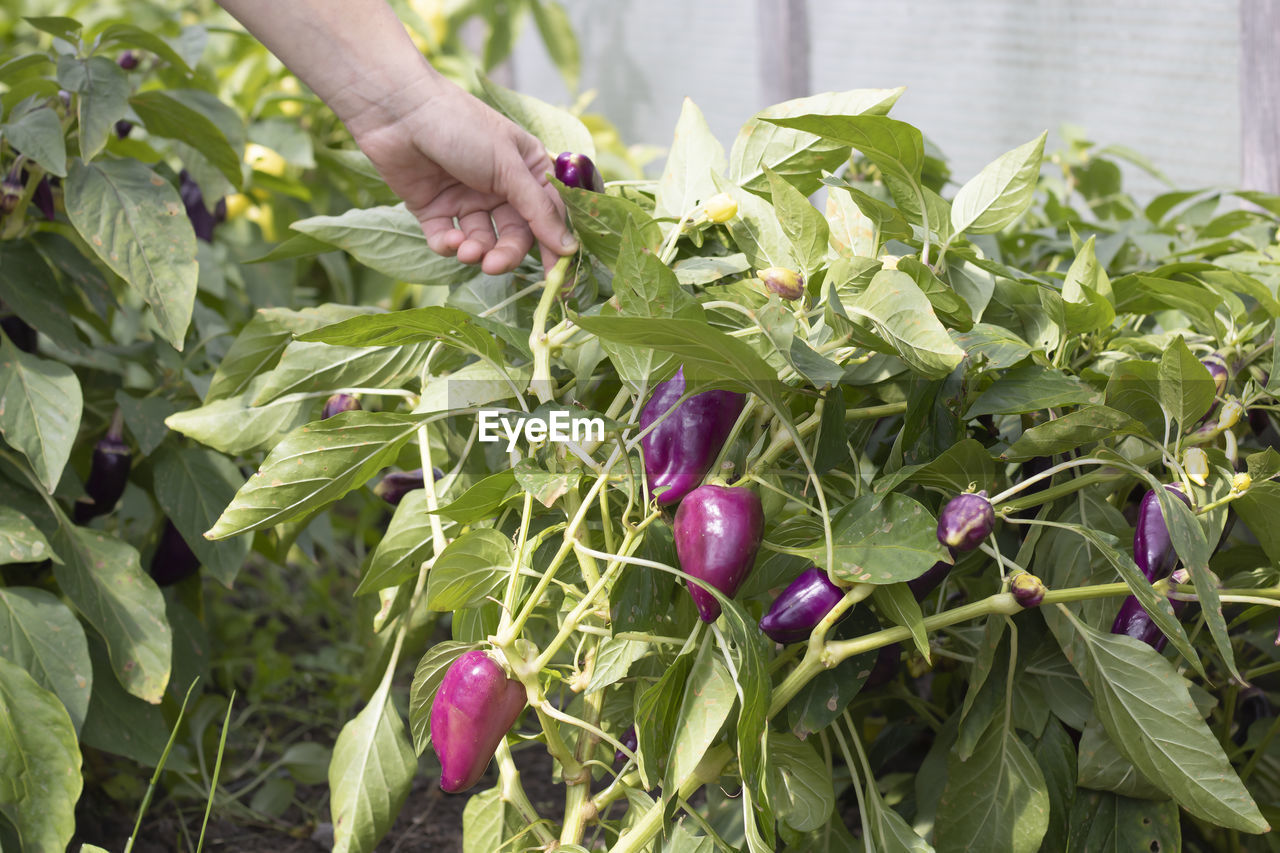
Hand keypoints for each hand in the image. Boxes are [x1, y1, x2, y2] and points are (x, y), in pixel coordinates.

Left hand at [350, 79, 577, 274]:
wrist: (399, 110)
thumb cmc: (461, 125)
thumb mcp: (508, 167)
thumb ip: (538, 210)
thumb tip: (569, 248)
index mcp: (526, 170)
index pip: (548, 216)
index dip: (553, 245)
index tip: (558, 276)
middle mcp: (499, 187)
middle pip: (513, 235)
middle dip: (505, 253)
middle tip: (495, 265)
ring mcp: (466, 198)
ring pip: (481, 241)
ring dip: (477, 251)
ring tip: (468, 251)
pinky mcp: (434, 209)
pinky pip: (448, 240)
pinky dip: (450, 245)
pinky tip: (450, 239)